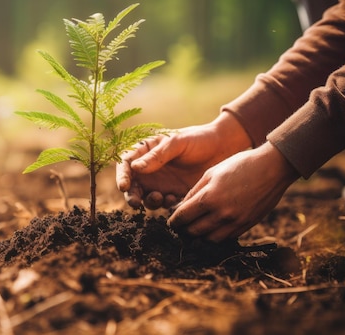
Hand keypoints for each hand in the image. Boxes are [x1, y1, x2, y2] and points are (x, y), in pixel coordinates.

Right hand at [116, 112, 251, 208]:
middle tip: (135, 203)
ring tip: (160, 198)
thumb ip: (157, 155)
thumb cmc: (198, 139)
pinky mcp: (174, 194)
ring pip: (146, 198)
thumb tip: (135, 168)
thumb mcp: (177, 142)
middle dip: (131, 195)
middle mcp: (150, 170)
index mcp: (145, 152)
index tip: (124, 186)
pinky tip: (173, 200)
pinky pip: (164, 205)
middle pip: (132, 186)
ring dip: (149, 201)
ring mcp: (161, 183)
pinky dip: (165, 205)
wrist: (223, 148)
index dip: (122, 176)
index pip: (126, 164)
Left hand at [168, 142, 299, 241]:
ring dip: (200, 235)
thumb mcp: (211, 173)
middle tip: (182, 226)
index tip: (171, 222)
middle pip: (194, 231)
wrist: (272, 168)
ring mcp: (235, 222)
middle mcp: (221, 214)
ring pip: (209, 239)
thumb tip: (181, 207)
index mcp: (209, 198)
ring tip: (197, 228)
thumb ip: (194, 191)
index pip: (183, 217)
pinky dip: (217, 235)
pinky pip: (226, 238)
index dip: (174, 221)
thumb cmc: (239, 165)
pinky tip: (214, 227)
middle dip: (185, 230)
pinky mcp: (247, 226)